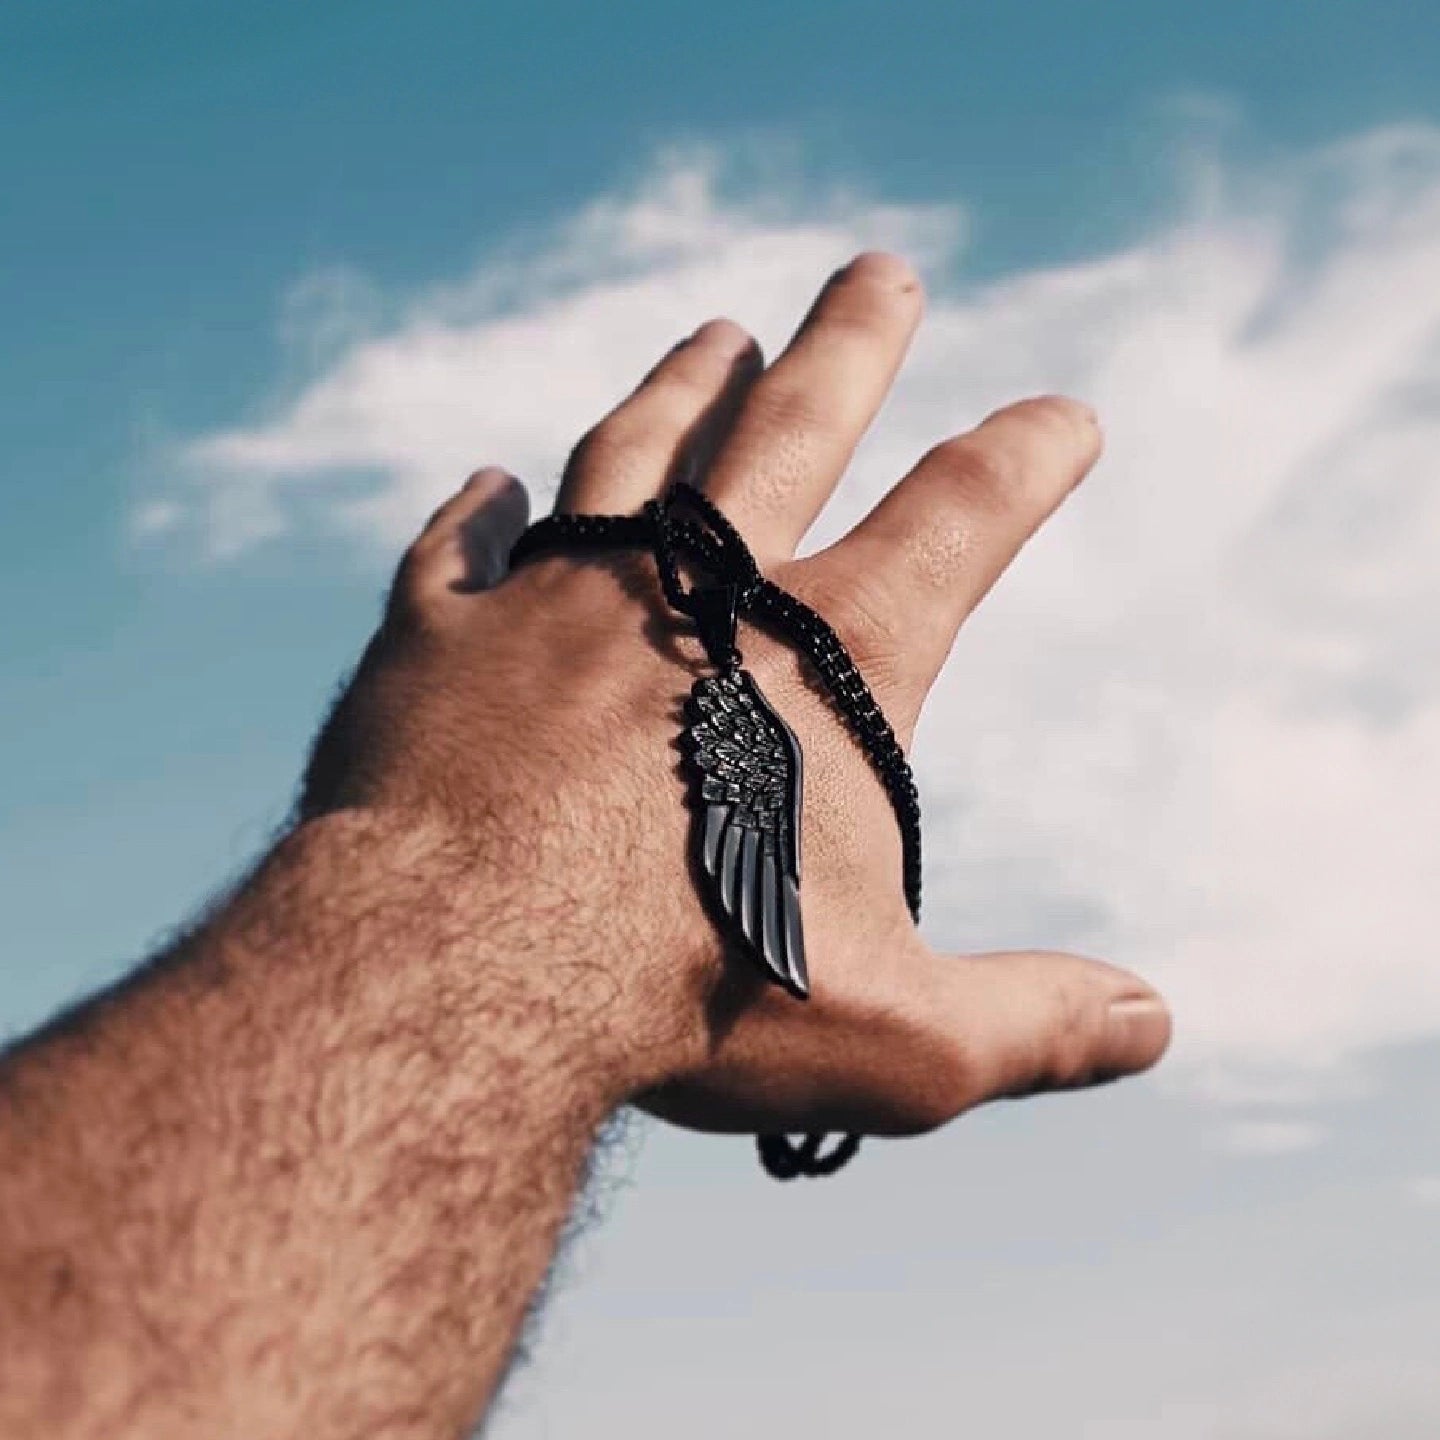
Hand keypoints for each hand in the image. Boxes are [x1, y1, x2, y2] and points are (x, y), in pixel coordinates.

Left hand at [300, 251, 1170, 1137]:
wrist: (456, 971)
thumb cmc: (688, 1001)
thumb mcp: (896, 1037)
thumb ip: (1030, 1020)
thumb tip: (1156, 1020)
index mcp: (828, 660)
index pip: (962, 518)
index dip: (1027, 460)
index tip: (1067, 418)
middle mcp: (695, 593)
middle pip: (793, 424)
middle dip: (851, 343)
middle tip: (880, 273)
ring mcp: (553, 600)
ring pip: (633, 453)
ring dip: (684, 389)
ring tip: (719, 337)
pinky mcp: (433, 641)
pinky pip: (459, 552)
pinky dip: (480, 515)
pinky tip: (491, 486)